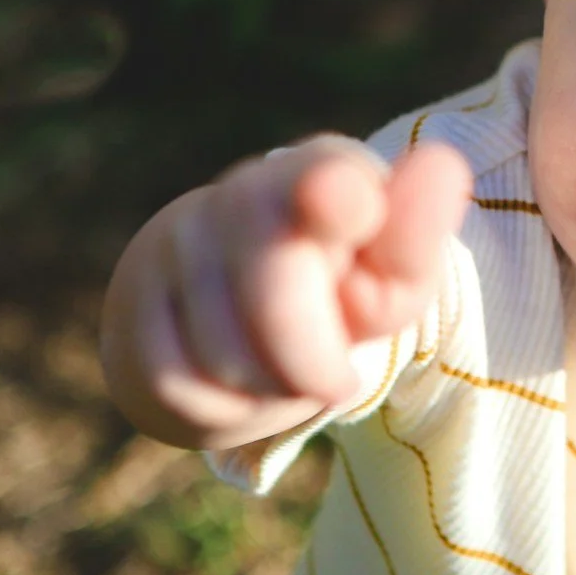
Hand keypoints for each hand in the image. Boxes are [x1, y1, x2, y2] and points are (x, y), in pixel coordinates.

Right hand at [99, 137, 474, 451]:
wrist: (249, 313)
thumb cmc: (341, 290)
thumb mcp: (393, 276)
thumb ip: (416, 235)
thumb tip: (444, 164)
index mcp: (326, 174)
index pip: (325, 177)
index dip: (337, 195)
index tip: (352, 203)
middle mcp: (244, 192)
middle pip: (271, 291)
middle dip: (308, 359)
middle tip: (339, 385)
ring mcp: (178, 240)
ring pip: (223, 354)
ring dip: (272, 391)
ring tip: (290, 375)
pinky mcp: (131, 301)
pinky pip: (175, 382)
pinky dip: (222, 410)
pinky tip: (240, 388)